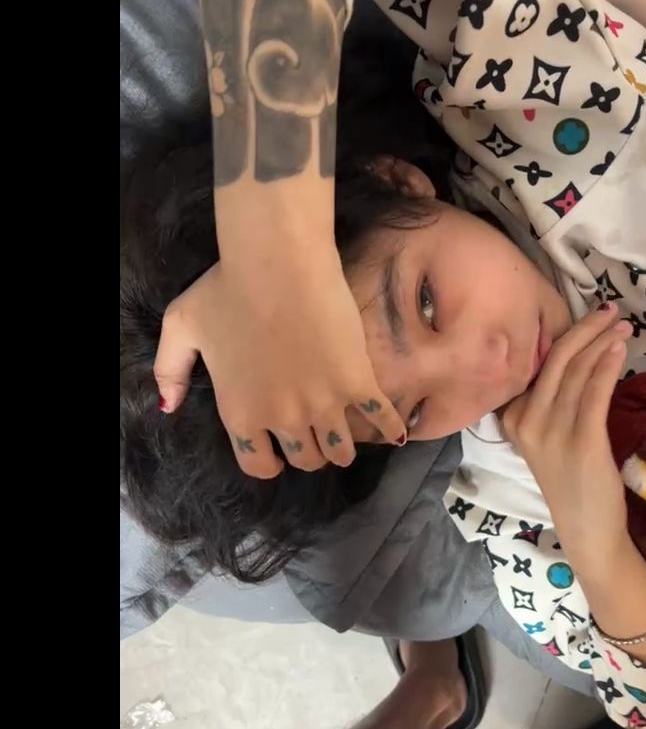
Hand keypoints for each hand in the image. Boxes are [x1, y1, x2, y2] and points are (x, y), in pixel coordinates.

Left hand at [153, 257, 405, 478]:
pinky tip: (394, 430)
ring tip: (345, 431)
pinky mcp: (358, 384)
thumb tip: (167, 407)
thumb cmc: (226, 288)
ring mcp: (324, 405)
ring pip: (341, 451)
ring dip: (342, 445)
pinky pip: (381, 419)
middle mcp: (284, 420)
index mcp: (241, 414)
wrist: (278, 263)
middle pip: (306, 460)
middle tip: (314, 430)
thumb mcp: (181, 327)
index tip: (276, 445)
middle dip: (309, 450)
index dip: (269, 459)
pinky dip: (389, 427)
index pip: (260, 466)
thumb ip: (169, 371)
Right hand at [502, 307, 631, 575]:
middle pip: (556, 361)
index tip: (587, 316)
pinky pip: (594, 392)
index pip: (536, 365)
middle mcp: (526, 422)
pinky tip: (619, 348)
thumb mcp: (548, 439)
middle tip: (609, 310)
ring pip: (577, 371)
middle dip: (585, 329)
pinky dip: (607, 365)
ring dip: (602, 342)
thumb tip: (576, 357)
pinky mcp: (581, 441)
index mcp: (512, 418)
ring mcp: (551, 432)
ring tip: (621, 325)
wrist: (587, 530)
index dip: (564, 334)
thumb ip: (552, 402)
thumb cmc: (573, 482)